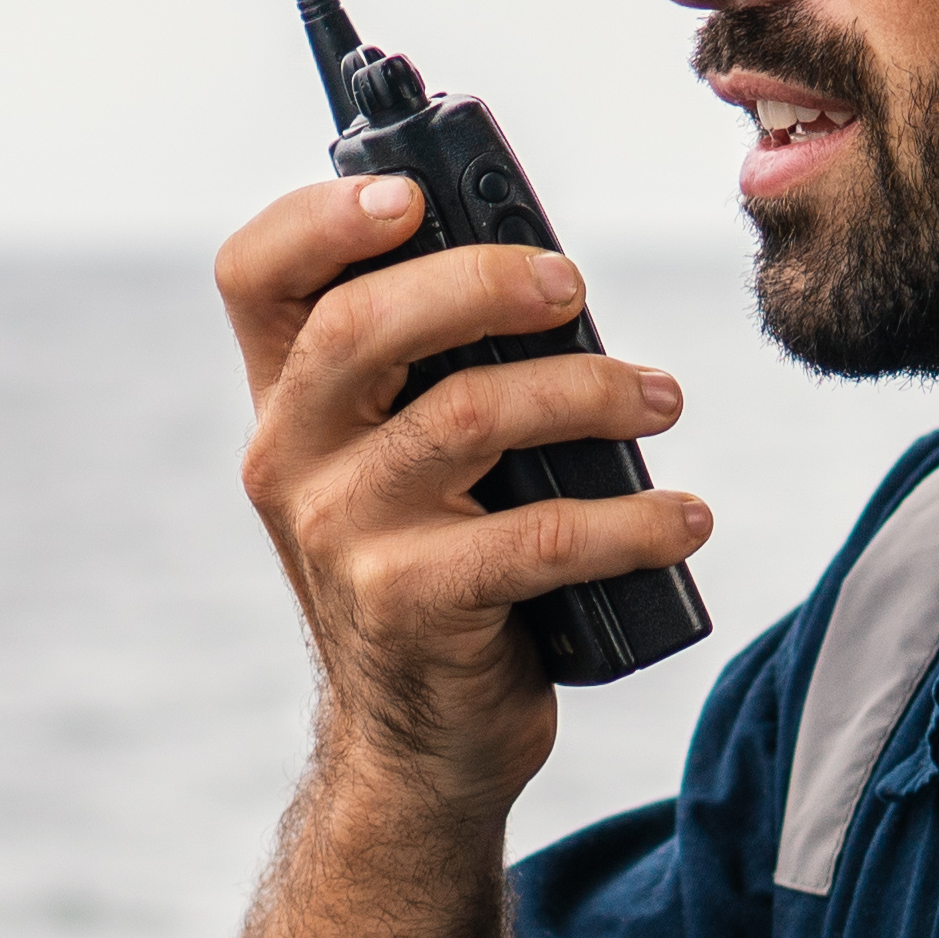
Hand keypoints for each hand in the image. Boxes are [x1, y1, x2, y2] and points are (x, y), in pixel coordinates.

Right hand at [214, 177, 707, 809]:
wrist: (420, 740)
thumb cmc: (440, 567)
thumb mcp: (404, 461)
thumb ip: (436, 369)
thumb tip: (552, 274)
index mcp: (287, 401)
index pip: (257, 275)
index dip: (321, 217)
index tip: (415, 197)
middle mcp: (291, 459)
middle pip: (361, 324)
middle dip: (483, 281)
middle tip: (575, 289)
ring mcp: (342, 535)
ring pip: (468, 416)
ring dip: (588, 392)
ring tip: (660, 400)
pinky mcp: (409, 607)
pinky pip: (536, 537)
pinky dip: (630, 522)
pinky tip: (682, 518)